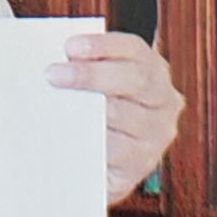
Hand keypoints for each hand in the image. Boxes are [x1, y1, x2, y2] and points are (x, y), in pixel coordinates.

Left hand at [46, 31, 183, 204]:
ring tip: (52, 105)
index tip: (70, 47)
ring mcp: (154, 140)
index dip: (102, 45)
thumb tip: (57, 62)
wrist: (102, 163)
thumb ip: (85, 68)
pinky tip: (62, 136)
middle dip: (91, 75)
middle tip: (53, 74)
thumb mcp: (99, 85)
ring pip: (121, 117)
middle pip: (134, 80)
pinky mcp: (135, 170)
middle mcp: (164, 104)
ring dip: (83, 109)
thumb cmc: (94, 112)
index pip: (134, 49)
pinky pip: (111, 153)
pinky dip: (85, 142)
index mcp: (154, 72)